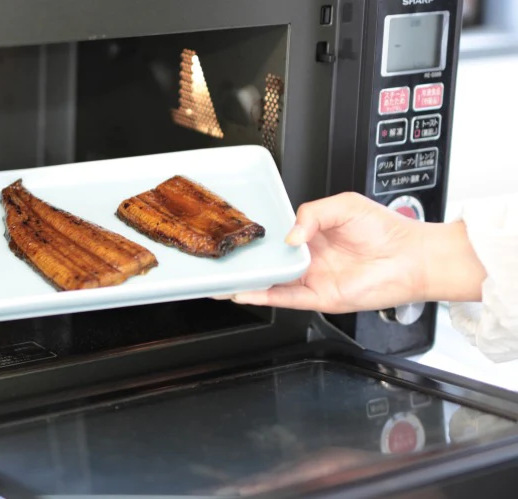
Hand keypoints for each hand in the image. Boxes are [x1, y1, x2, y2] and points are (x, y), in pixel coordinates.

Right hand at [223, 192, 484, 312]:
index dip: (258, 237)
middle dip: (246, 262)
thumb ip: (312, 214)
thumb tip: (290, 236)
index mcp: (313, 235)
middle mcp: (310, 258)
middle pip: (270, 262)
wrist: (413, 257)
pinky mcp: (320, 297)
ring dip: (248, 282)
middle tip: (223, 258)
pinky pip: (286, 298)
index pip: (277, 237)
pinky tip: (245, 292)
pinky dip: (264, 296)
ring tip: (223, 279)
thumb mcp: (344, 205)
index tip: (238, 234)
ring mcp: (313, 278)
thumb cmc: (387, 230)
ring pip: (272, 282)